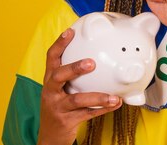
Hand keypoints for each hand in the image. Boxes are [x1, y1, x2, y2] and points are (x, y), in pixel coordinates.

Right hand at [37, 28, 122, 144]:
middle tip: (92, 63)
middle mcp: (50, 92)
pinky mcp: (66, 121)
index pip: (51, 58)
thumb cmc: (61, 106)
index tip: (70, 31)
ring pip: (76, 100)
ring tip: (113, 96)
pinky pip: (87, 114)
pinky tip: (116, 103)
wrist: (51, 135)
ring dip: (97, 97)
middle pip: (58, 76)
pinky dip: (102, 109)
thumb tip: (98, 55)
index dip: (59, 44)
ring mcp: (57, 107)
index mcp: (50, 80)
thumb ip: (74, 74)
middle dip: (74, 68)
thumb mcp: (62, 88)